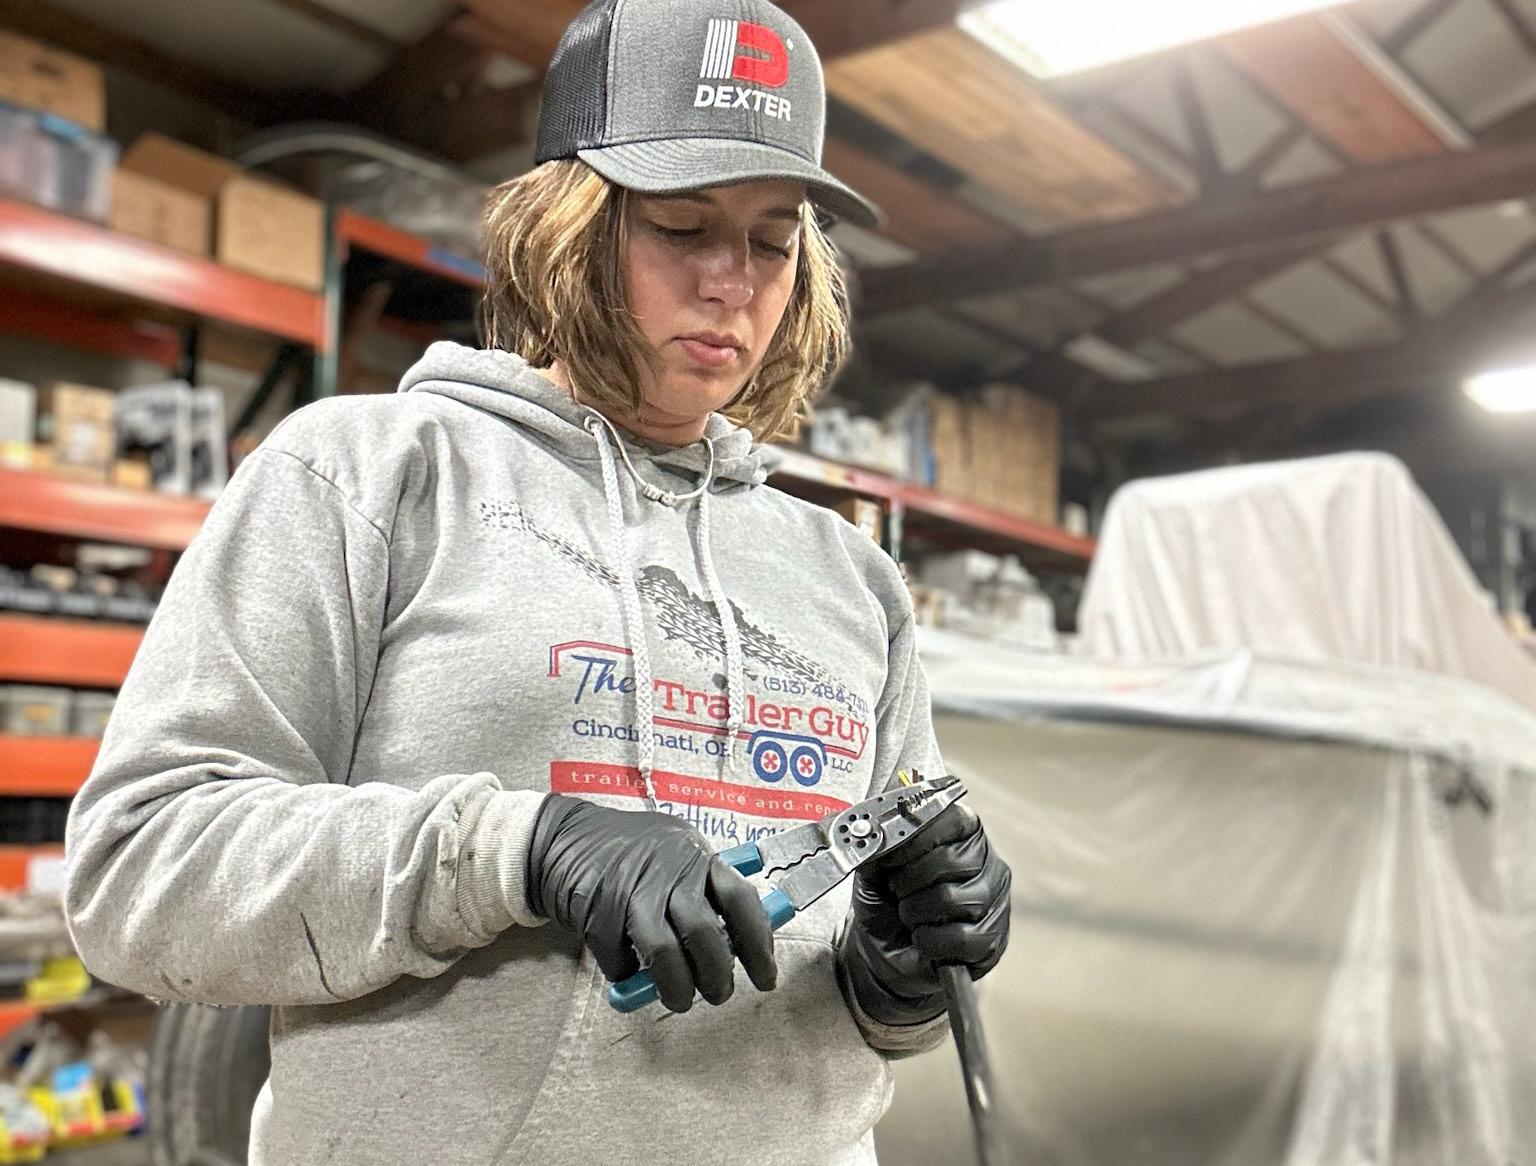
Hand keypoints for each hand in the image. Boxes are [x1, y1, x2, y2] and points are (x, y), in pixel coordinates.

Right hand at [525, 795, 776, 1012]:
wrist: (561, 839)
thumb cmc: (630, 852)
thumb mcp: (676, 852)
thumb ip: (705, 888)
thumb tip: (739, 940)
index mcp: (696, 856)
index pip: (740, 899)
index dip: (758, 943)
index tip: (766, 976)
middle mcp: (668, 870)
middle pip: (703, 933)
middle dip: (717, 975)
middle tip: (720, 994)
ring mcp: (631, 890)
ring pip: (664, 952)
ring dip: (677, 987)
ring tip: (680, 1000)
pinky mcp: (597, 910)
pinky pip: (619, 958)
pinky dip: (627, 976)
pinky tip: (631, 974)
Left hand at [843, 800, 1009, 1025]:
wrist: (886, 952)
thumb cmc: (886, 903)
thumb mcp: (873, 870)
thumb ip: (876, 848)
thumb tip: (875, 835)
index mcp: (960, 830)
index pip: (948, 819)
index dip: (913, 838)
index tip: (888, 856)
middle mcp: (985, 859)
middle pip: (949, 861)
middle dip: (908, 881)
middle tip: (896, 892)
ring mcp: (995, 900)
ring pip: (952, 899)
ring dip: (916, 913)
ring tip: (909, 916)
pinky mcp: (994, 938)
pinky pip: (961, 938)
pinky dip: (930, 942)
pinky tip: (923, 939)